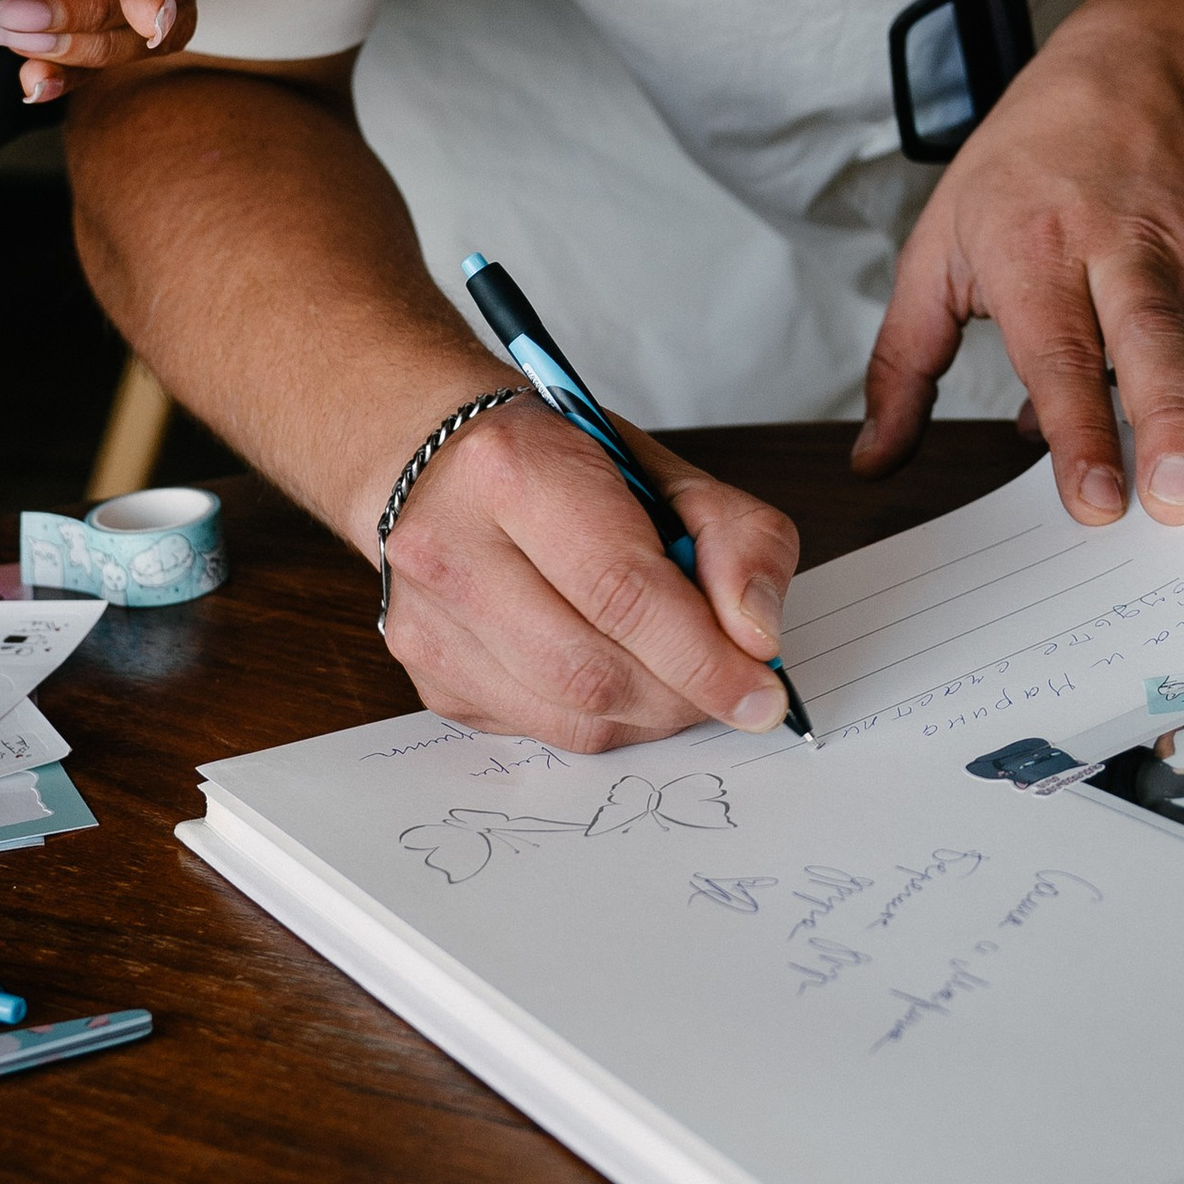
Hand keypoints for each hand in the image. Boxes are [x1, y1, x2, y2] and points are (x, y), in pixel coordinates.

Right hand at [375, 398, 800, 751]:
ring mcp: (425, 616)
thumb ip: (736, 536)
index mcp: (514, 468)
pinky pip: (535, 730)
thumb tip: (757, 639)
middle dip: (681, 696)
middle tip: (727, 688)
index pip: (622, 590)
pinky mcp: (422, 669)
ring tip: (672, 679)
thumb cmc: (554, 461)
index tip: (761, 694)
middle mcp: (449, 545)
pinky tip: (606, 670)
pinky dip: (595, 718)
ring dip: (645, 716)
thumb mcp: (660, 467)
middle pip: (591, 670)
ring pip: (565, 717)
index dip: (703, 657)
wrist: (428, 453)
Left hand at [856, 0, 1183, 525]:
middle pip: (1151, 347)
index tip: (1097, 500)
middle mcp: (1116, 248)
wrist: (1140, 73)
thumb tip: (876, 456)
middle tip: (1174, 504)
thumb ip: (903, 362)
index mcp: (1032, 248)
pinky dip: (1179, 372)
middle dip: (1166, 432)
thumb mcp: (936, 247)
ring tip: (1180, 481)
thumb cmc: (1024, 166)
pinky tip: (1150, 353)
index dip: (1078, 434)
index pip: (1058, 356)